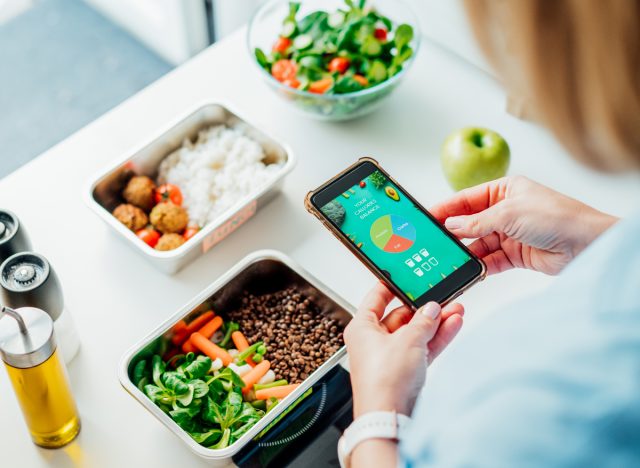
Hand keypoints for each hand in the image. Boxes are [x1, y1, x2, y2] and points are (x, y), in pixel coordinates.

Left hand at [344, 282, 463, 416]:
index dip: (390, 285)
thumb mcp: (407, 340)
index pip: (375, 298)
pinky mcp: (405, 371)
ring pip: (415, 333)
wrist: (389, 418)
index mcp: (361, 328)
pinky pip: (423, 348)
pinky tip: (453, 324)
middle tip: (441, 297)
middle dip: (424, 308)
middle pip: (400, 316)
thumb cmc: (383, 382)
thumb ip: (423, 321)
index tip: (404, 276)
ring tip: (455, 308)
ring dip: (436, 322)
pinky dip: (437, 337)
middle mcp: (373, 342)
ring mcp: (390, 357)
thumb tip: (431, 309)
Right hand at [430, 176, 617, 274]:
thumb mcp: (509, 213)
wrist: (586, 243)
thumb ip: (477, 221)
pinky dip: (480, 266)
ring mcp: (510, 233)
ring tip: (449, 260)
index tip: (428, 217)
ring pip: (479, 244)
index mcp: (504, 190)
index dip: (446, 208)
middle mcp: (505, 211)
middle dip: (453, 233)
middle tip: (433, 242)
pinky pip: (491, 260)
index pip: (466, 199)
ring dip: (466, 253)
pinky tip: (469, 270)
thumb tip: (452, 225)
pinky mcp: (516, 254)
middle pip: (470, 223)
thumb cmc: (555, 216)